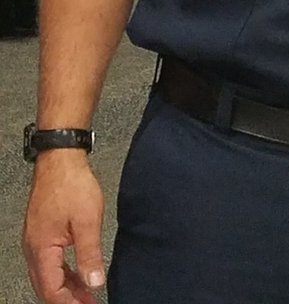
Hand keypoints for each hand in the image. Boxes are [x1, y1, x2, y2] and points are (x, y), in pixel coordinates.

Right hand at [23, 152, 105, 303]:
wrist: (61, 159)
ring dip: (66, 287)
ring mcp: (36, 241)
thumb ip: (90, 254)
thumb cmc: (72, 185)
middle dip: (67, 299)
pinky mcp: (42, 233)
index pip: (51, 290)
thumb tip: (94, 283)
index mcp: (41, 249)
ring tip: (87, 295)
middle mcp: (33, 249)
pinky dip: (64, 273)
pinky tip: (78, 274)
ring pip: (48, 275)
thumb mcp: (87, 221)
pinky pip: (50, 262)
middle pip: (46, 286)